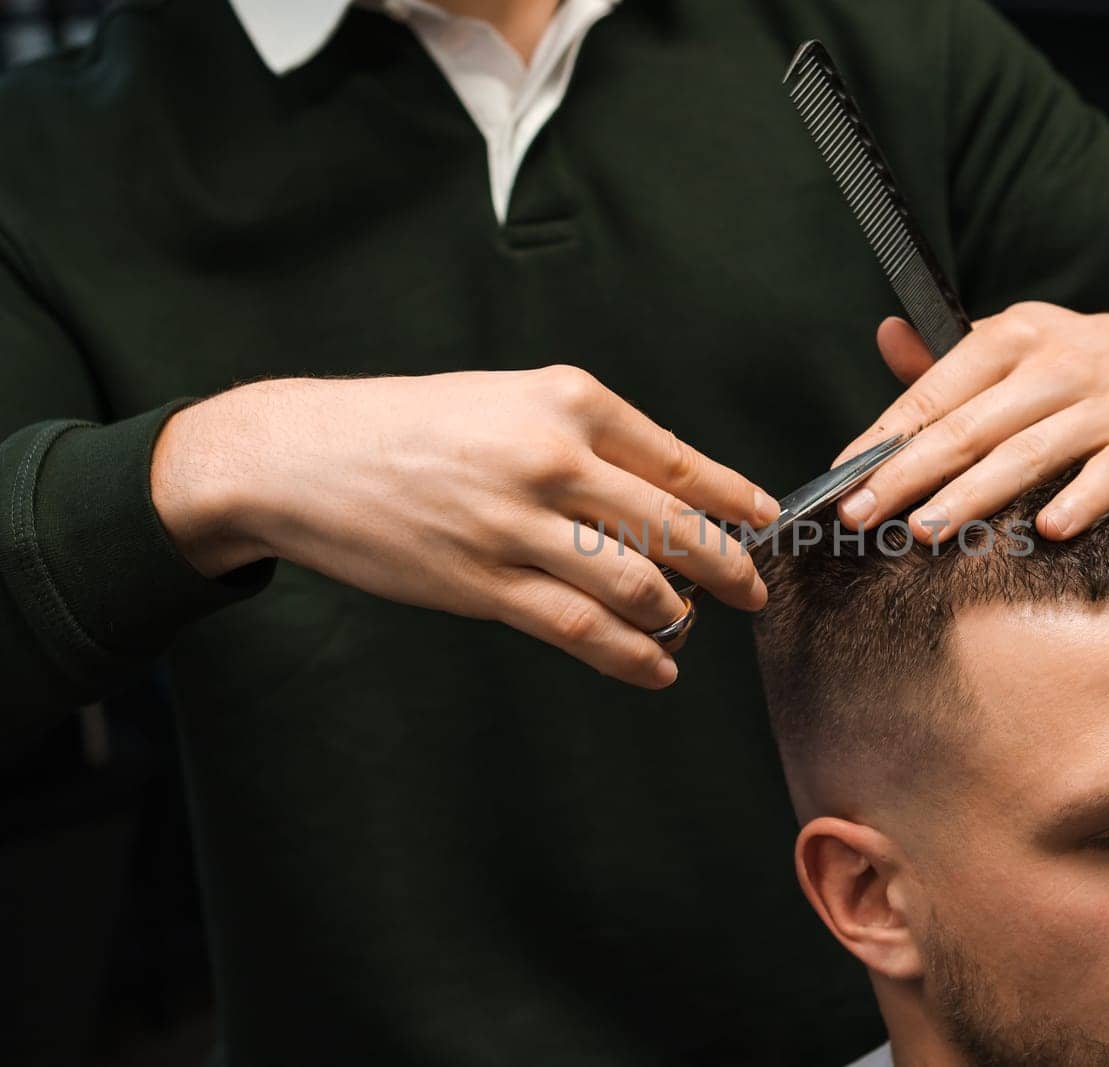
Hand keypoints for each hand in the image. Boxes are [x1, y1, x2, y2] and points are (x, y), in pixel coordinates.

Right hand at [150, 368, 779, 688]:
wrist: (303, 456)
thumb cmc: (413, 425)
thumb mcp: (511, 400)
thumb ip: (591, 440)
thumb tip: (672, 495)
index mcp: (569, 400)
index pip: (681, 461)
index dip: (736, 501)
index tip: (766, 521)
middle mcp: (554, 458)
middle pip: (677, 528)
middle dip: (729, 568)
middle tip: (752, 589)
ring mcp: (519, 526)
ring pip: (639, 586)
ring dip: (679, 615)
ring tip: (686, 624)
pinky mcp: (484, 585)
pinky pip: (583, 630)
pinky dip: (633, 656)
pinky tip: (656, 666)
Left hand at [831, 302, 1108, 541]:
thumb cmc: (1079, 363)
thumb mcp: (1016, 344)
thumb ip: (946, 359)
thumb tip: (886, 336)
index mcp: (1013, 336)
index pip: (936, 390)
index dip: (885, 437)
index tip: (841, 477)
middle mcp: (1056, 365)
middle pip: (970, 426)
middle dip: (909, 473)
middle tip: (860, 513)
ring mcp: (1105, 404)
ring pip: (1029, 453)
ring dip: (974, 494)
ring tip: (925, 530)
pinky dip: (1082, 501)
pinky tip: (1049, 530)